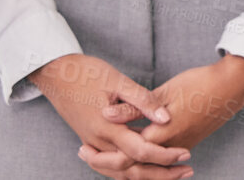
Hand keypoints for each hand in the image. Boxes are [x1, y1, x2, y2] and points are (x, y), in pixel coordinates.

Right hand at [27, 54, 191, 179]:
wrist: (56, 74)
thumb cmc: (87, 73)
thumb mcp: (118, 81)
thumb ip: (143, 100)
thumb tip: (166, 119)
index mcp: (106, 128)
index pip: (140, 151)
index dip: (165, 156)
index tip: (186, 155)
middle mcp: (98, 142)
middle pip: (131, 170)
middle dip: (160, 174)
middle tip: (187, 171)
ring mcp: (92, 143)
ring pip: (120, 172)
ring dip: (147, 174)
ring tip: (172, 172)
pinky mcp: (91, 141)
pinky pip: (111, 165)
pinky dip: (130, 169)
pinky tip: (147, 165)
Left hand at [93, 55, 243, 168]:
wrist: (232, 86)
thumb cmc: (199, 85)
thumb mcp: (164, 91)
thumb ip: (134, 106)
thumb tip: (106, 114)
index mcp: (161, 134)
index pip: (124, 156)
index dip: (102, 156)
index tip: (85, 150)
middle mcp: (170, 147)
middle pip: (133, 168)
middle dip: (109, 166)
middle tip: (88, 156)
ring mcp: (181, 147)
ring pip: (147, 167)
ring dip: (126, 165)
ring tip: (106, 158)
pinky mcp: (188, 142)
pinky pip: (159, 160)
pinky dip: (143, 161)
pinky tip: (134, 151)